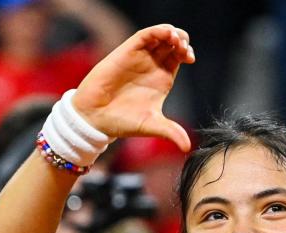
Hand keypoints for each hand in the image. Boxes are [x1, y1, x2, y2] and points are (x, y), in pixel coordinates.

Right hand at [72, 24, 193, 151]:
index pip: (179, 58)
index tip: (190, 58)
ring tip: (177, 40)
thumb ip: (170, 132)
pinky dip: (157, 31)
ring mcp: (139, 57)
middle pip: (172, 43)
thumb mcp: (151, 125)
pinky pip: (144, 35)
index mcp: (161, 79)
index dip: (187, 53)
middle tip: (184, 49)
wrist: (95, 118)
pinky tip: (166, 34)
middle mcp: (151, 66)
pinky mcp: (126, 52)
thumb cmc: (121, 122)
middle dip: (182, 40)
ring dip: (172, 33)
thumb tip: (187, 147)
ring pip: (160, 35)